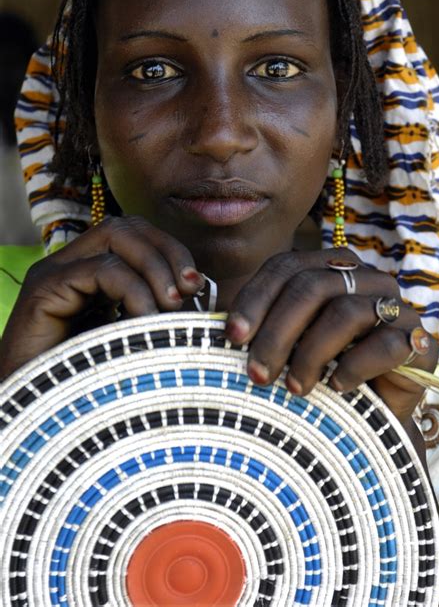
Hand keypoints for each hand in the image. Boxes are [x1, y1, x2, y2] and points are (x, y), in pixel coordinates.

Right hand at [0, 216, 203, 379]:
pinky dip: (133, 290)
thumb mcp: (131, 341)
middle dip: (169, 251)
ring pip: (115, 237)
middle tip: (192, 288)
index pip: (136, 234)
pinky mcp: (44, 291)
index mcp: (91, 273)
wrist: (33, 418)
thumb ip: (156, 315)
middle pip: (127, 227)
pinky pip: (100, 270)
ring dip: (155, 267)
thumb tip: (200, 298)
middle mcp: (71, 265)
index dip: (172, 250)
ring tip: (173, 306)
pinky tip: (147, 319)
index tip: (199, 284)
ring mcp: (55, 274)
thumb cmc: (86, 385)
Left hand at [225, 248, 438, 423]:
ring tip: (294, 388)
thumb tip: (216, 328)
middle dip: (276, 333)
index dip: (255, 299)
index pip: (286, 267)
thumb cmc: (323, 371)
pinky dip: (353, 368)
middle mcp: (366, 278)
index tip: (232, 336)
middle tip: (256, 374)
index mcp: (332, 267)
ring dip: (310, 355)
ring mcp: (395, 307)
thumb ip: (260, 327)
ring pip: (344, 313)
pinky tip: (336, 386)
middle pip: (312, 288)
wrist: (375, 412)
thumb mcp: (288, 344)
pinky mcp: (418, 340)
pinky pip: (384, 345)